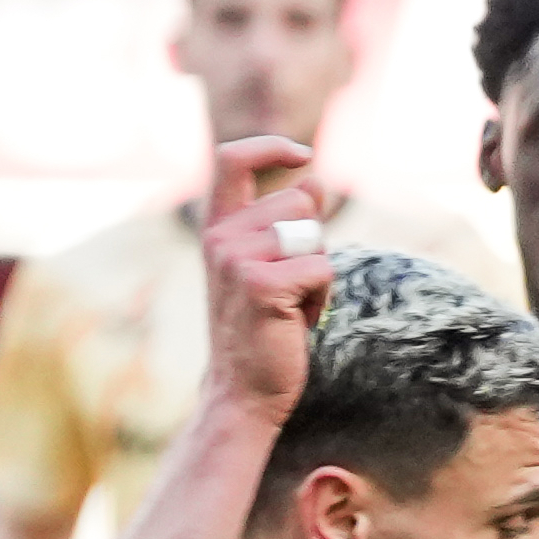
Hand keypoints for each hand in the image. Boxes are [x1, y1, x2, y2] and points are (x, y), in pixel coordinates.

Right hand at [198, 136, 333, 420]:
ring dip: (319, 273)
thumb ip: (288, 223)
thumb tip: (315, 179)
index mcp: (216, 228)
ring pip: (313, 236)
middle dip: (313, 243)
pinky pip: (322, 268)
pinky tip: (297, 321)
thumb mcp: (271, 269)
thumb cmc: (262, 330)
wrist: (242, 391)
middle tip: (291, 289)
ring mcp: (235, 259)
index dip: (270, 147)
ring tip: (292, 306)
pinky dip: (322, 298)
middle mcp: (219, 237)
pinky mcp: (261, 284)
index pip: (232, 159)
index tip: (302, 154)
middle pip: (299, 203)